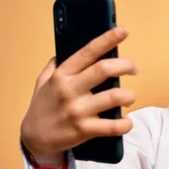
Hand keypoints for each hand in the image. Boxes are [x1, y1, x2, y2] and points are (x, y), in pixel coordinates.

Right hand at [20, 27, 138, 157]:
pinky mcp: (84, 130)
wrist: (34, 138)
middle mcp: (70, 90)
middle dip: (126, 65)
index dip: (108, 39)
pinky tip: (126, 121)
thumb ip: (56, 65)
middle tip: (134, 68)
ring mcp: (78, 111)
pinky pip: (113, 126)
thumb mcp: (43, 81)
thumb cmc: (43, 107)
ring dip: (129, 95)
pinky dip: (125, 124)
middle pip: (104, 70)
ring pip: (114, 97)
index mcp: (62, 75)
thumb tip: (69, 46)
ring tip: (129, 96)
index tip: (123, 30)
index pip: (88, 52)